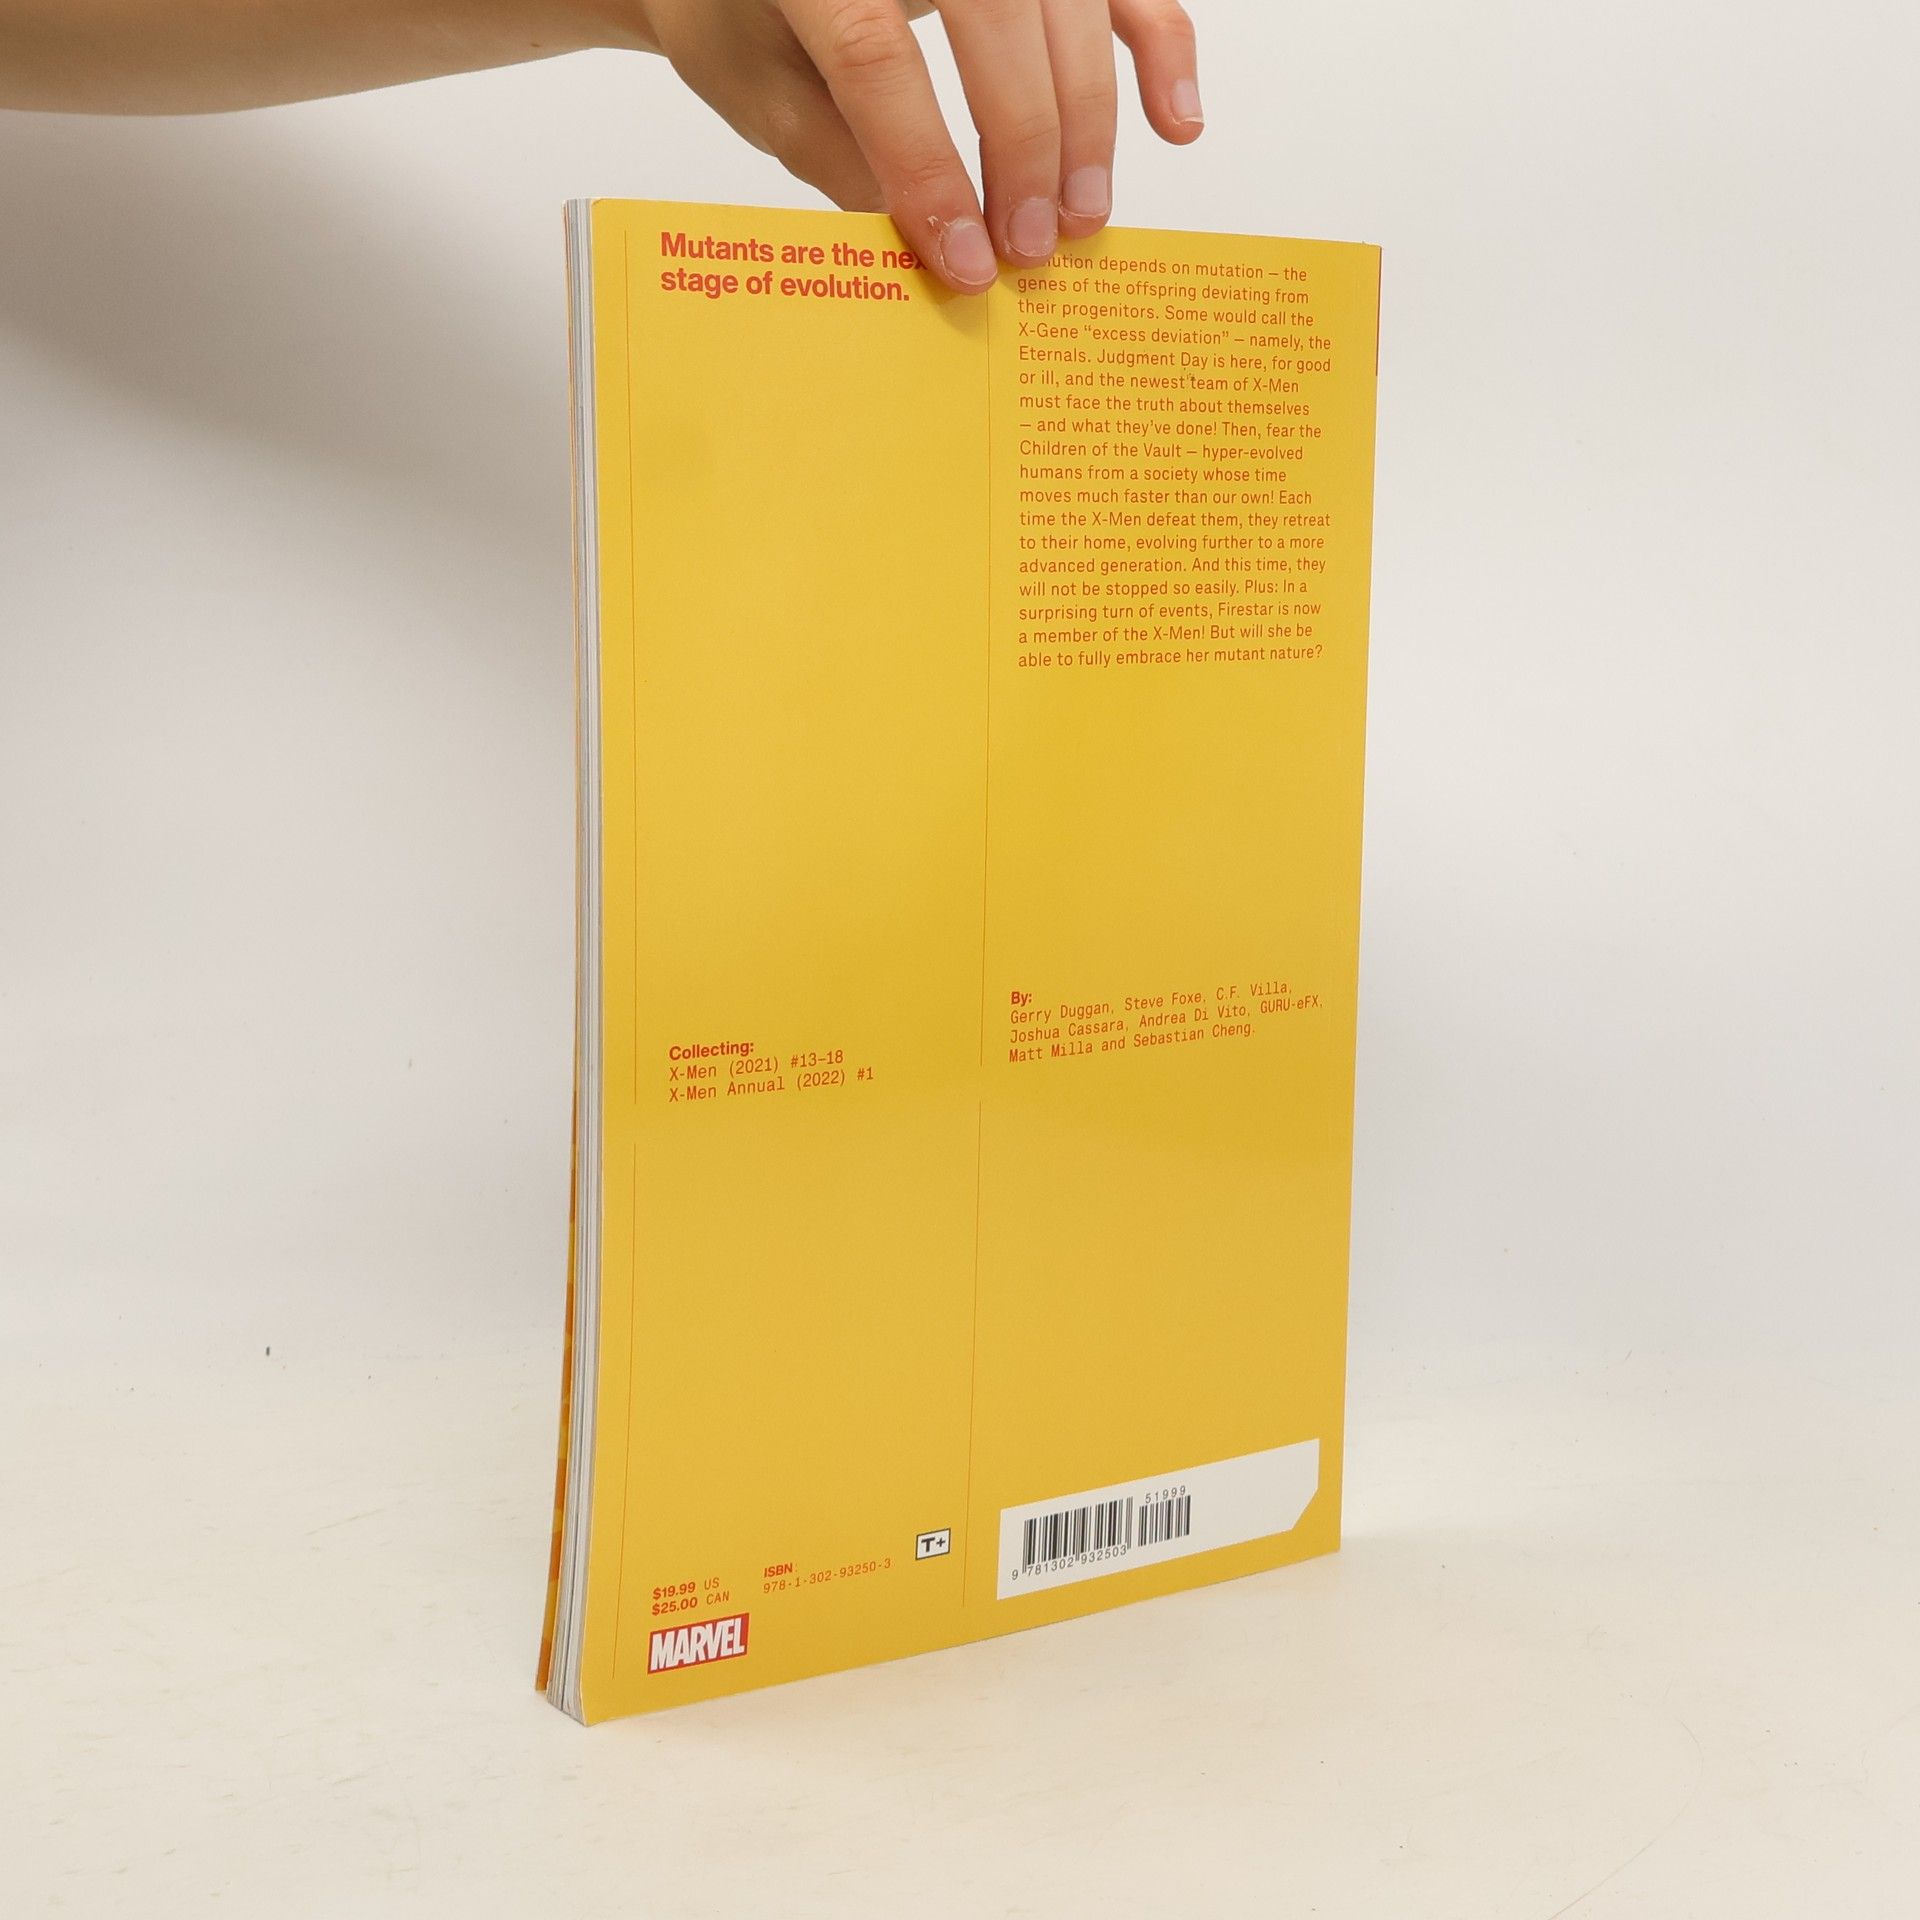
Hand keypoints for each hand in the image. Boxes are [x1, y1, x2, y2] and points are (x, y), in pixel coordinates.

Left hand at [622, 0, 1203, 291]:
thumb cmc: (743, 9)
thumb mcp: (757, 87)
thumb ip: (841, 157)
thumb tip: (933, 246)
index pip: (878, 58)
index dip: (926, 169)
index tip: (964, 261)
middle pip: (993, 19)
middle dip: (1022, 145)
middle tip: (1029, 248)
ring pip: (1067, 3)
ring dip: (1087, 118)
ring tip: (1079, 219)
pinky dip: (1158, 46)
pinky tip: (1172, 124)